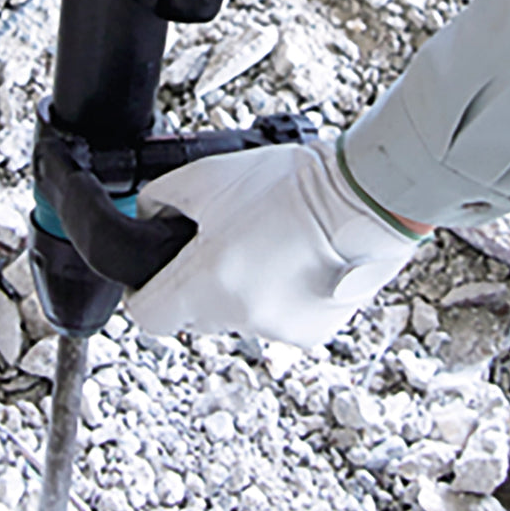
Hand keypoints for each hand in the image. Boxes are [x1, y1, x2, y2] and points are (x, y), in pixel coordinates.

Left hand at [125, 140, 419, 347]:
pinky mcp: (310, 334)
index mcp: (206, 279)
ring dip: (241, 290)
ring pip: (236, 318)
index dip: (145, 291)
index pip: (146, 315)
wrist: (364, 197)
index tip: (157, 275)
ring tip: (267, 245)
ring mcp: (276, 329)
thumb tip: (145, 215)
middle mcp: (238, 314)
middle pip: (192, 316)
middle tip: (221, 244)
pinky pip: (276, 320)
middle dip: (198, 284)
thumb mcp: (207, 175)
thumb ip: (161, 198)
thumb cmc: (294, 184)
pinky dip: (278, 297)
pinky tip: (294, 262)